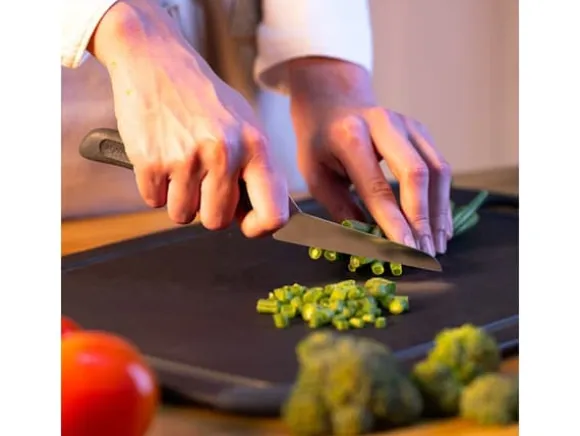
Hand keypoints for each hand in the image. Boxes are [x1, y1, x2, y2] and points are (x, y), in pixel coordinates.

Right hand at [88, 0, 287, 236]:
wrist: (156, 61)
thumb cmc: (203, 98)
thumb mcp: (244, 125)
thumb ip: (255, 169)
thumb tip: (256, 216)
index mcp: (255, 146)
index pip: (273, 213)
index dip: (260, 228)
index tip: (248, 226)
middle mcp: (224, 153)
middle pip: (217, 222)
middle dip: (207, 209)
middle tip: (200, 180)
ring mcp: (186, 158)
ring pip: (182, 215)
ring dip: (178, 198)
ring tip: (179, 164)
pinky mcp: (151, 161)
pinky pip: (153, 202)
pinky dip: (154, 187)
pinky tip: (160, 157)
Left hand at [288, 58, 451, 254]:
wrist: (333, 101)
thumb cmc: (319, 143)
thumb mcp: (316, 175)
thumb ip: (341, 208)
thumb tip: (371, 242)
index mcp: (350, 135)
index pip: (377, 186)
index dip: (393, 220)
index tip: (404, 249)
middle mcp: (384, 123)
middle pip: (416, 173)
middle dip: (423, 218)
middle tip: (424, 253)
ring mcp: (408, 124)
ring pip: (436, 170)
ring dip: (439, 212)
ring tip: (437, 245)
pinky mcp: (422, 130)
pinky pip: (439, 166)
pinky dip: (442, 199)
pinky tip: (440, 225)